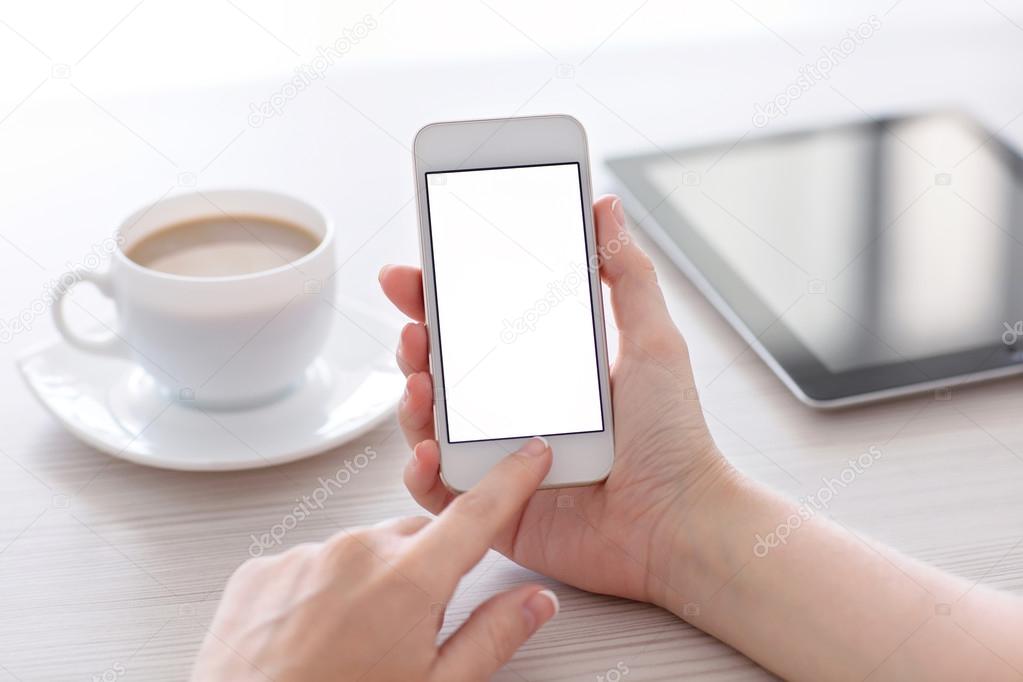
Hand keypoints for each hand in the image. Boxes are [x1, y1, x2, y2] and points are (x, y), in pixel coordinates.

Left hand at [192, 439, 559, 681]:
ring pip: (360, 552)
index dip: (511, 480)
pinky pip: (310, 564)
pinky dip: (320, 590)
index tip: (528, 456)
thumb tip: (533, 602)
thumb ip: (491, 636)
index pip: (477, 513)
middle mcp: (354, 553)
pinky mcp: (262, 569)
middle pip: (415, 537)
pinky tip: (315, 636)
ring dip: (369, 582)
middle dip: (425, 568)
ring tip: (354, 642)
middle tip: (412, 627)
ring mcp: (303, 557)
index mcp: (408, 581)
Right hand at [378, 195, 734, 606]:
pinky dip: (421, 469)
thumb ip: (626, 273)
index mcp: (545, 370)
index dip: (443, 295)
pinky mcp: (494, 508)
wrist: (680, 523)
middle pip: (444, 368)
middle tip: (411, 318)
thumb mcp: (652, 340)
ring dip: (411, 396)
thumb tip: (606, 206)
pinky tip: (428, 447)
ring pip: (430, 423)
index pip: (479, 323)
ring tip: (418, 376)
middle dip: (416, 337)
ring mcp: (499, 459)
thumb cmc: (673, 438)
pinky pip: (439, 490)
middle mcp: (514, 410)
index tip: (420, 267)